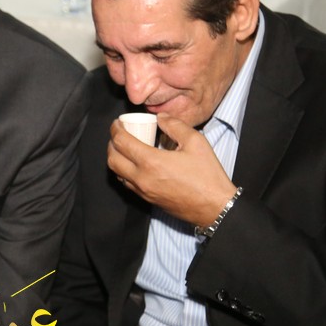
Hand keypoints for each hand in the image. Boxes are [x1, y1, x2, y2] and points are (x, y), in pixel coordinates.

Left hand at [108, 114, 236, 227]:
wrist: (214, 207)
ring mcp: (143, 191)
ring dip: (116, 158)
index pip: (121, 142)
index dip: (115, 129)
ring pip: (117, 173)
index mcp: (151, 162)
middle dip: (112, 143)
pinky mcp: (148, 200)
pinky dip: (124, 171)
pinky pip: (127, 183)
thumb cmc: (207, 176)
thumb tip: (160, 117)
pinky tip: (135, 163)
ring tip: (125, 147)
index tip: (118, 122)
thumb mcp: (195, 142)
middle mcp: (142, 178)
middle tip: (119, 133)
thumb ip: (175, 125)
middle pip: (112, 159)